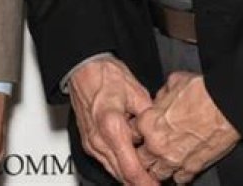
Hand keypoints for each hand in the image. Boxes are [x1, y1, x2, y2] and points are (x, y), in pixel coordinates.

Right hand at [68, 57, 156, 185]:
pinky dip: (120, 166)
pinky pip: (106, 162)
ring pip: (113, 171)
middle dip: (139, 182)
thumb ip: (149, 117)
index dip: (145, 182)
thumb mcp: (136, 91)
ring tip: (148, 176)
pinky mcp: (88, 142)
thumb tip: (160, 132)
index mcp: (112, 126)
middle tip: (156, 182)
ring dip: (129, 176)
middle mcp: (98, 139)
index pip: (130, 168)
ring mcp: (91, 142)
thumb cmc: (105, 75)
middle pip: (121, 175)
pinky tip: (131, 163)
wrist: (83, 68)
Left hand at [136, 72, 239, 182]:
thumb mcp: (173, 82)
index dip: (136, 132)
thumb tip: (160, 101)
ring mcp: (173, 160)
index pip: (130, 133)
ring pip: (156, 173)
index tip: (140, 132)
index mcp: (148, 122)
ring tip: (164, 159)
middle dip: (144, 153)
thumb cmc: (202, 91)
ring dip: (159, 167)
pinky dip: (178, 174)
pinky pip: (178, 180)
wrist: (226, 105)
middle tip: (151, 148)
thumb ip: (160, 96)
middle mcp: (156, 144)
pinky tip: (181, 166)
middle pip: (140, 158)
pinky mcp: (192, 169)